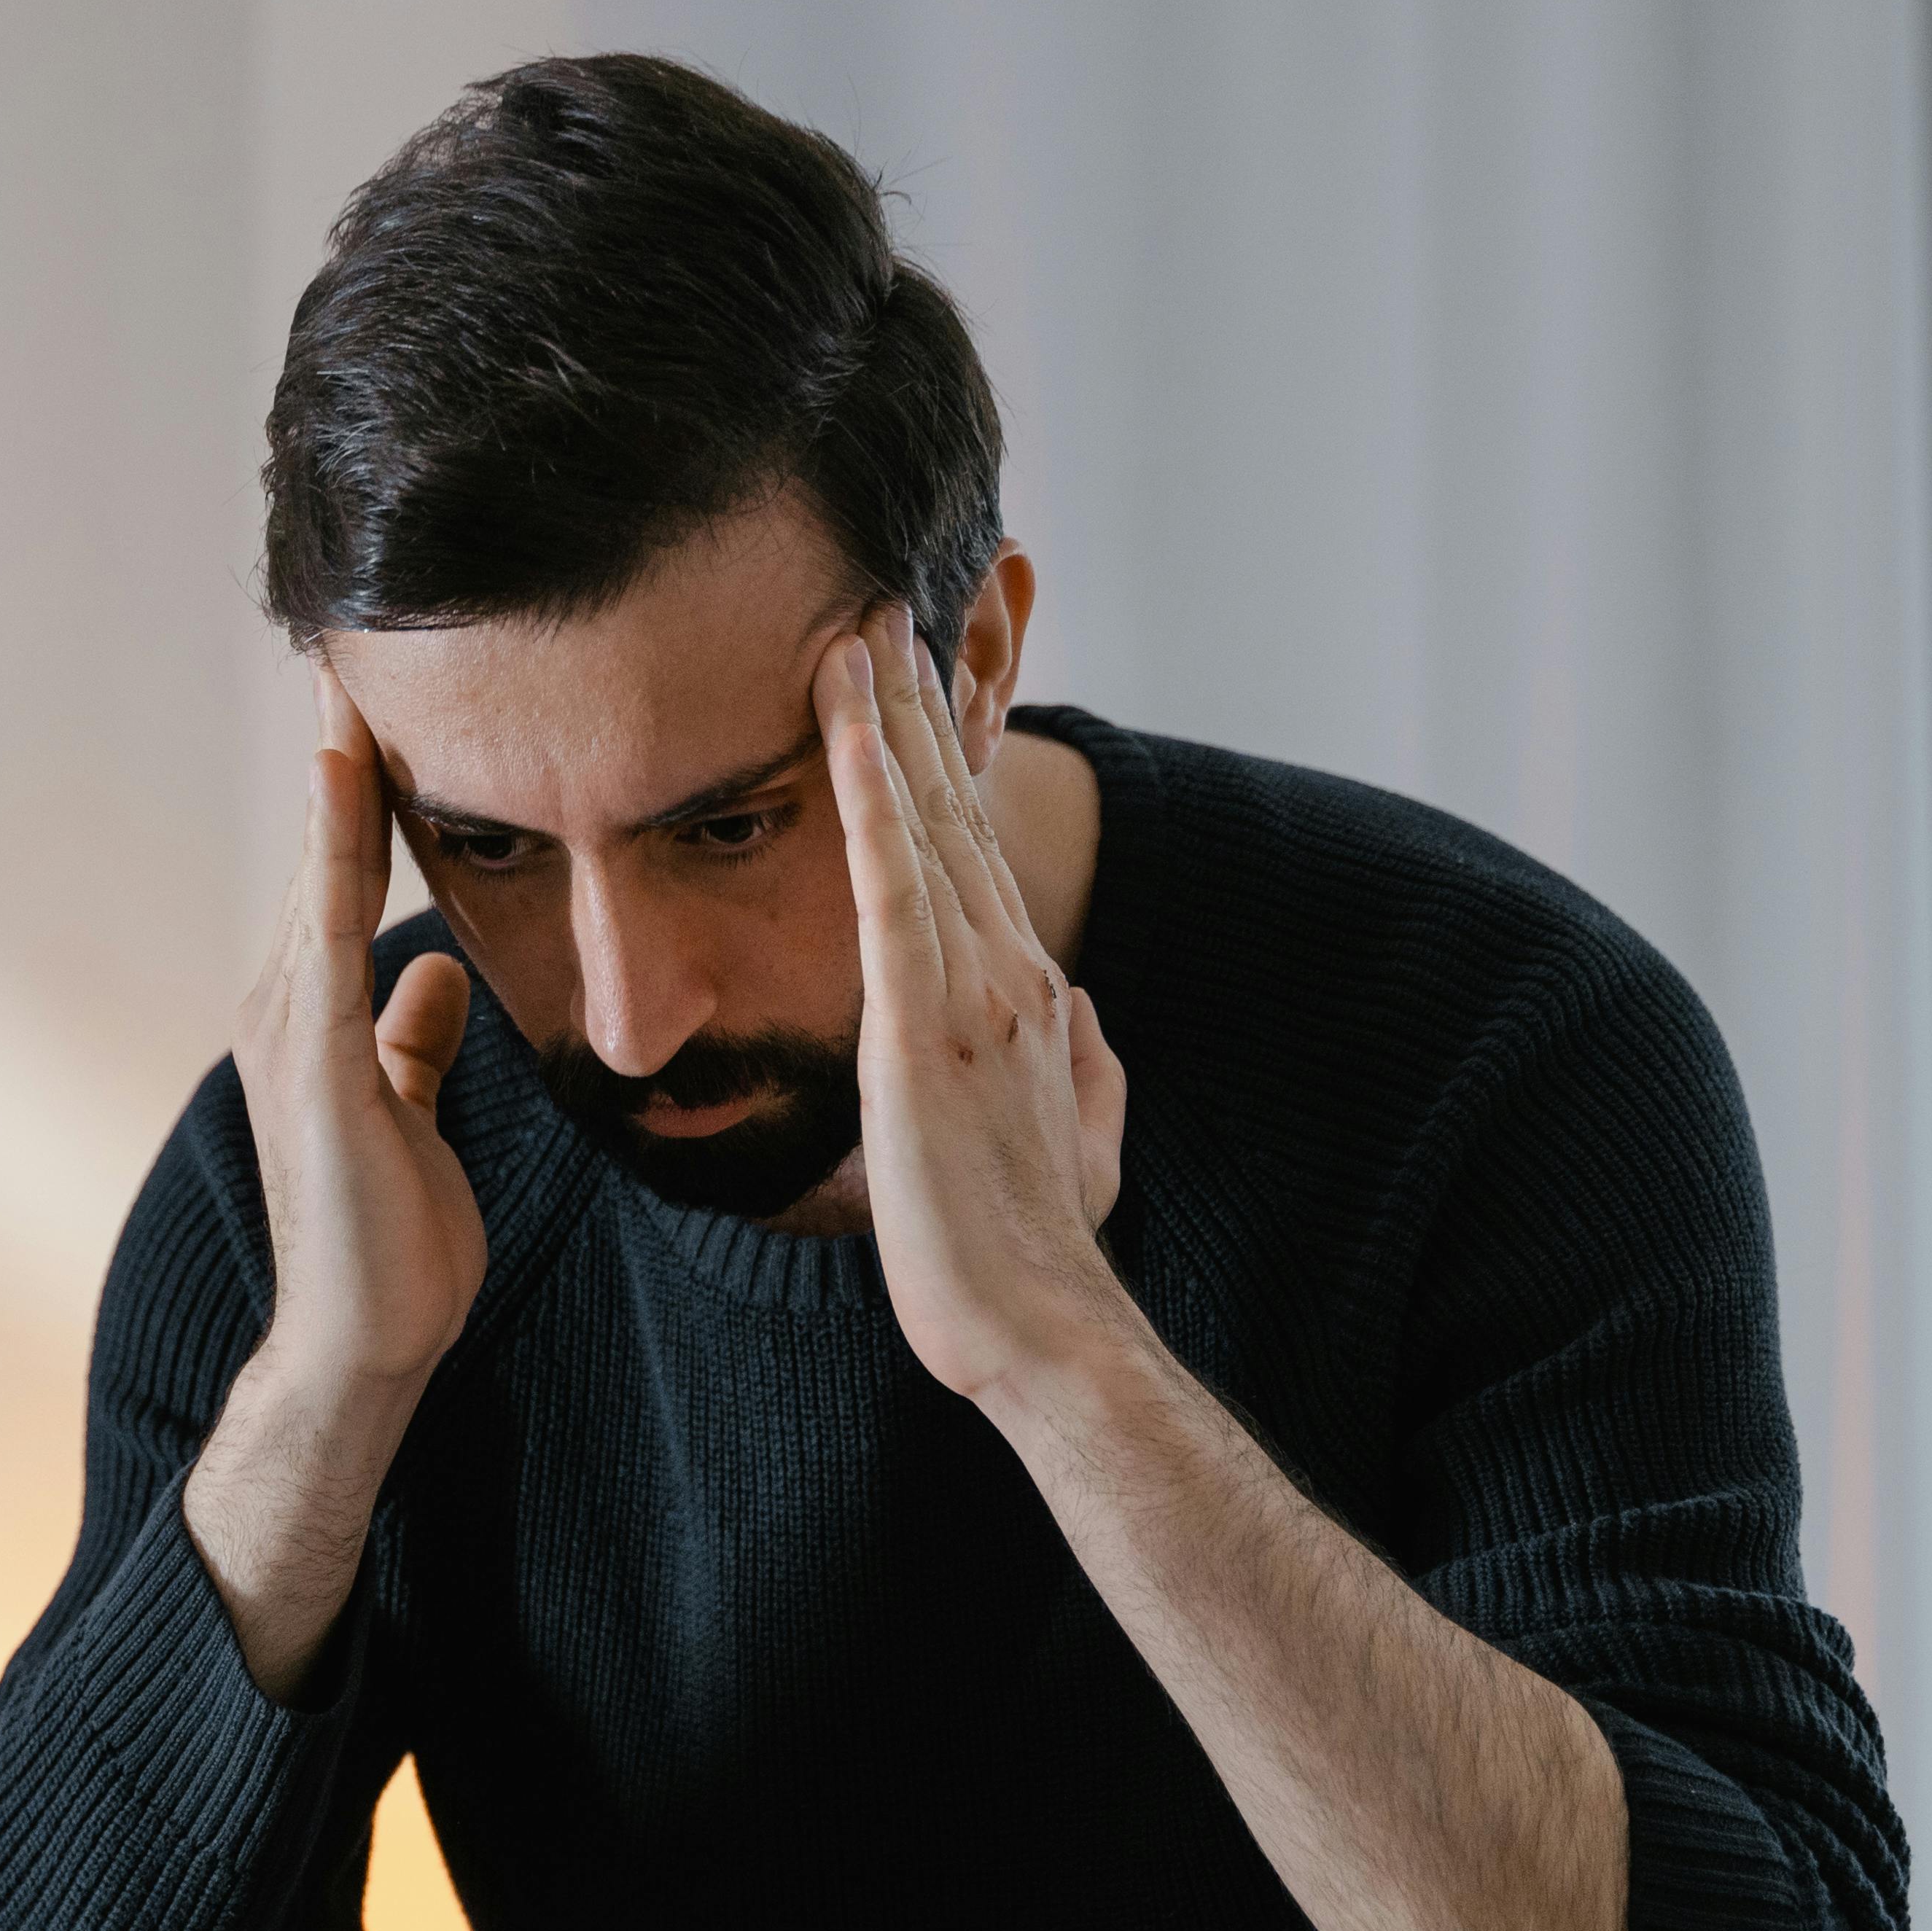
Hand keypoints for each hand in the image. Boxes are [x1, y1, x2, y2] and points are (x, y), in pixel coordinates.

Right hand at [232, 667, 485, 1393]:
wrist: (364, 1344)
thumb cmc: (393, 1245)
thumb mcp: (417, 1115)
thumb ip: (416, 1043)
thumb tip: (441, 978)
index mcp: (316, 1015)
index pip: (342, 872)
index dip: (360, 784)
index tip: (381, 689)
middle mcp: (285, 1006)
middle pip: (319, 849)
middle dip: (339, 745)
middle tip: (356, 628)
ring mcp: (290, 1031)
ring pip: (316, 868)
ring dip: (335, 769)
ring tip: (351, 663)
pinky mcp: (317, 1063)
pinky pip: (330, 928)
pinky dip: (338, 845)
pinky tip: (354, 774)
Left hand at [819, 603, 1129, 1404]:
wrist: (1039, 1322)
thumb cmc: (1037, 1251)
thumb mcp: (1080, 1141)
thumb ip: (1085, 1068)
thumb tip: (1085, 1015)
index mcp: (1028, 997)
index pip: (975, 855)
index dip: (948, 766)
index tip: (921, 690)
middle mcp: (1008, 970)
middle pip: (954, 810)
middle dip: (921, 706)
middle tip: (881, 608)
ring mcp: (972, 986)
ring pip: (923, 819)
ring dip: (890, 717)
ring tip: (854, 627)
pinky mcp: (923, 1017)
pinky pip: (887, 875)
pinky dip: (868, 787)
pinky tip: (846, 719)